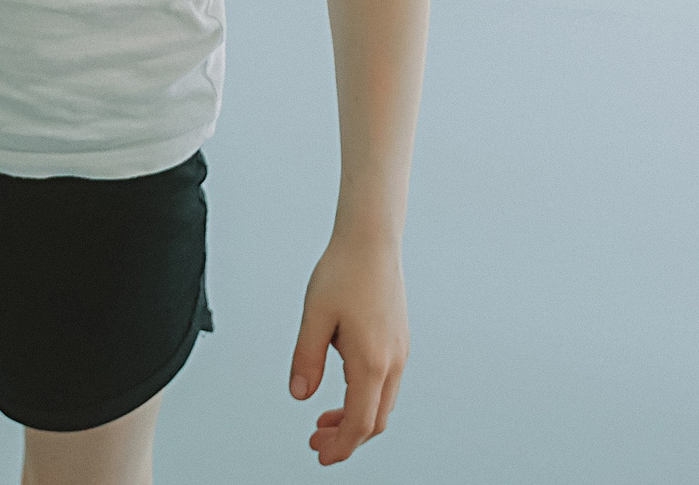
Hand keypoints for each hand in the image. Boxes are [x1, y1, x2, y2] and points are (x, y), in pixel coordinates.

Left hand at [288, 235, 407, 464]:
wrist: (371, 240)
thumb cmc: (343, 272)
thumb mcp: (314, 316)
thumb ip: (306, 359)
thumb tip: (300, 394)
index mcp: (371, 361)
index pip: (359, 422)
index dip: (341, 446)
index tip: (321, 456)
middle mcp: (392, 361)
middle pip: (374, 420)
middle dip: (346, 438)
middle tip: (316, 441)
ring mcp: (398, 351)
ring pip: (382, 403)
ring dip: (355, 418)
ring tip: (323, 420)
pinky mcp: (398, 341)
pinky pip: (385, 384)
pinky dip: (364, 398)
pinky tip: (341, 390)